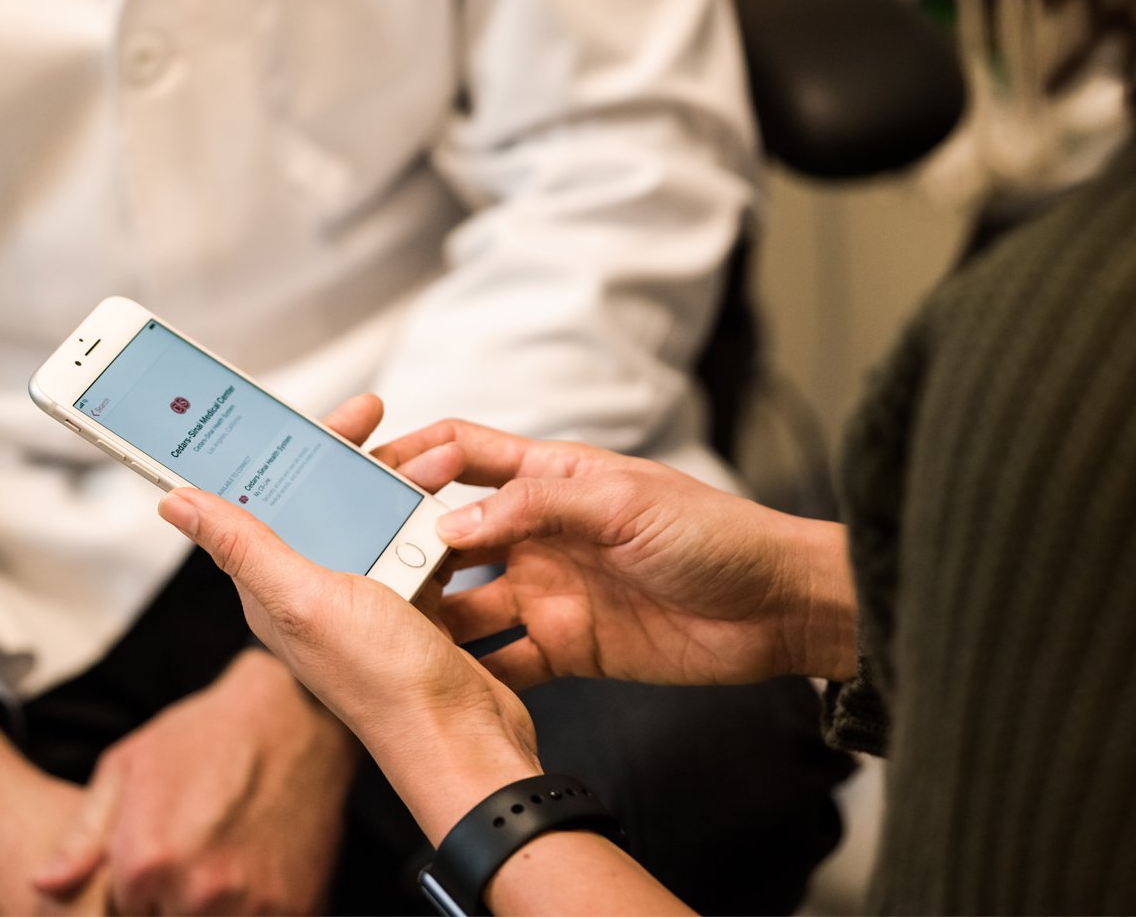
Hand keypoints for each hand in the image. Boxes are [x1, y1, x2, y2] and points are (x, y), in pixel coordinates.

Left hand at [35, 650, 354, 914]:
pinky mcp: (298, 908)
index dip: (131, 896)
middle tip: (189, 860)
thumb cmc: (202, 736)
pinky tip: (253, 873)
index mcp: (146, 863)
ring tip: (220, 865)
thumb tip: (41, 887)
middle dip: (170, 905)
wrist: (293, 714)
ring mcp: (252, 905)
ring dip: (212, 911)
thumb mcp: (126, 768)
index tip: (150, 866)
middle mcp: (199, 892)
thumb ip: (81, 838)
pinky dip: (253, 912)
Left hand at [148, 395, 543, 844]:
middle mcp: (315, 590)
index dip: (272, 451)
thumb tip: (175, 502)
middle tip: (378, 414)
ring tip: (436, 464)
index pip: (259, 500)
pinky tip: (449, 506)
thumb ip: (243, 546)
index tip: (292, 410)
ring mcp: (366, 597)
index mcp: (275, 588)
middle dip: (352, 452)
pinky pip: (415, 541)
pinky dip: (432, 518)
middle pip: (321, 497)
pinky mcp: (412, 604)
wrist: (463, 738)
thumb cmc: (384, 683)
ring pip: (374, 513)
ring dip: (401, 481)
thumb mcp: (304, 601)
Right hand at [376, 419, 859, 687]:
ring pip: (467, 603)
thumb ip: (535, 505)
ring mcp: (549, 591)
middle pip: (451, 532)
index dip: (414, 458)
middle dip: (405, 545)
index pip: (464, 453)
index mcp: (551, 478)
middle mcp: (539, 533)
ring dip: (430, 614)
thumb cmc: (714, 535)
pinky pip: (505, 661)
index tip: (368, 480)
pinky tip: (440, 681)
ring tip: (384, 631)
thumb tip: (451, 521)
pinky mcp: (567, 646)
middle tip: (360, 568)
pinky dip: (473, 672)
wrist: (775, 608)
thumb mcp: (622, 502)